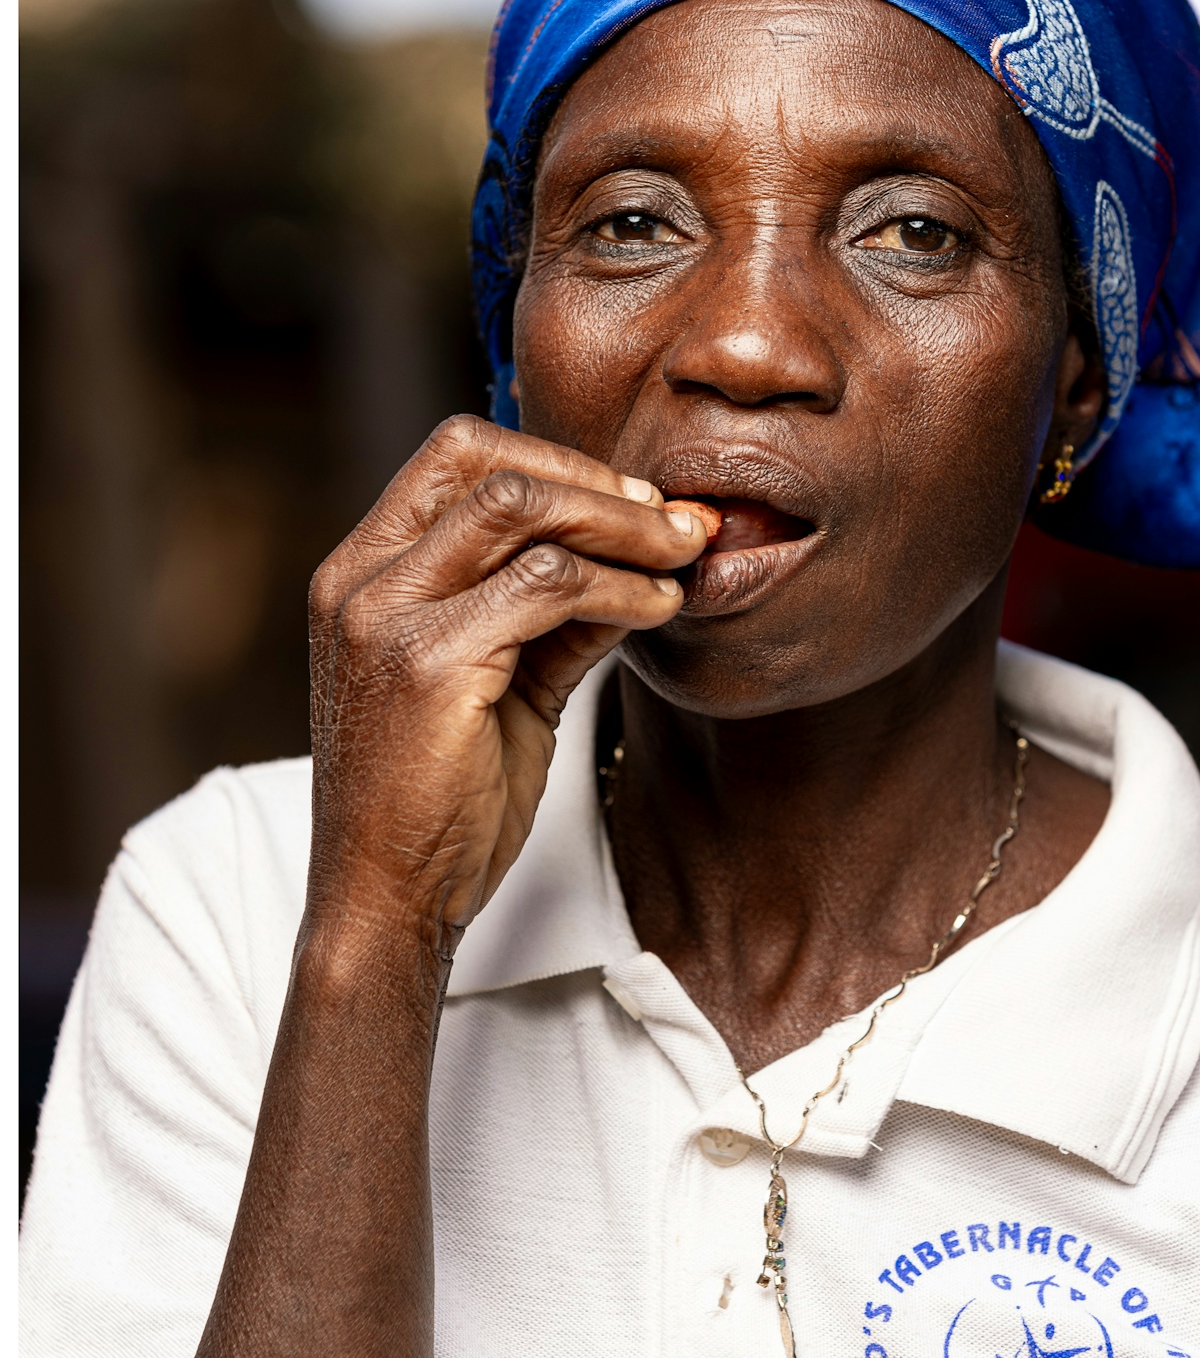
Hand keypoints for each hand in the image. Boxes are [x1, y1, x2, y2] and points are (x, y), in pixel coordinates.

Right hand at [300, 415, 706, 1002]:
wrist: (388, 903)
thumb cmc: (439, 801)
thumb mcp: (499, 682)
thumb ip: (550, 613)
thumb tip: (640, 556)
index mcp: (360, 572)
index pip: (457, 454)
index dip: (557, 461)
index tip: (634, 500)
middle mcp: (358, 581)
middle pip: (489, 463)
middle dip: (598, 482)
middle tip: (675, 521)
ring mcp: (383, 617)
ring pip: (522, 509)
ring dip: (623, 526)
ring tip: (682, 558)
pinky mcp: (427, 664)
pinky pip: (549, 583)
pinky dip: (621, 586)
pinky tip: (658, 609)